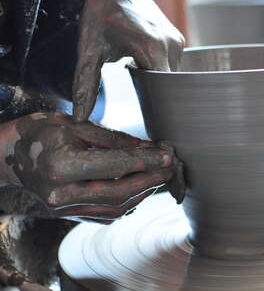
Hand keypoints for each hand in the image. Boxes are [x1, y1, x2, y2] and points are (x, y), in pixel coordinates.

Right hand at [0, 112, 184, 222]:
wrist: (7, 154)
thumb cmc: (40, 133)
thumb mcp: (77, 126)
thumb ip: (114, 140)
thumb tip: (149, 148)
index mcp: (61, 167)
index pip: (116, 167)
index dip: (147, 162)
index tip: (168, 156)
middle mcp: (61, 194)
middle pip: (119, 194)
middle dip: (150, 180)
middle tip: (170, 168)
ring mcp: (63, 209)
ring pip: (115, 209)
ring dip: (142, 194)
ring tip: (160, 177)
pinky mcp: (67, 214)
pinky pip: (105, 215)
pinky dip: (127, 204)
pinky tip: (140, 190)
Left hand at [73, 0, 184, 121]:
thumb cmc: (101, 12)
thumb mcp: (89, 49)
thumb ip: (86, 84)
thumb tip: (82, 116)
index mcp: (152, 47)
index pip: (164, 90)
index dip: (154, 103)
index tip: (142, 110)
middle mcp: (170, 44)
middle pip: (167, 85)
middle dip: (149, 89)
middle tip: (128, 80)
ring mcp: (177, 41)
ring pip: (170, 76)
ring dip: (152, 77)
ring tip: (131, 64)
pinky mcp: (177, 39)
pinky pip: (171, 65)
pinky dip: (156, 67)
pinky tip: (139, 56)